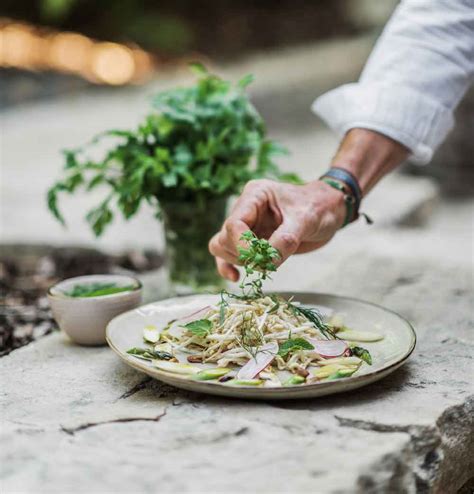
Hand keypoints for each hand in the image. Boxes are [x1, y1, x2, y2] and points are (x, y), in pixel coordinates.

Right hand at [209, 179, 345, 280]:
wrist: (329, 211)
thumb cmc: (320, 206)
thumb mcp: (307, 219)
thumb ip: (287, 239)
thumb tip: (268, 260)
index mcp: (255, 195)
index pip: (235, 223)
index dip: (242, 245)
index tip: (260, 259)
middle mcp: (246, 209)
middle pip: (225, 237)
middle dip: (243, 254)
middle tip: (269, 260)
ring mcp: (247, 226)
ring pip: (223, 247)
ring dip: (240, 261)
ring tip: (266, 263)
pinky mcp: (250, 241)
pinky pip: (228, 255)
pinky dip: (229, 266)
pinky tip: (236, 277)